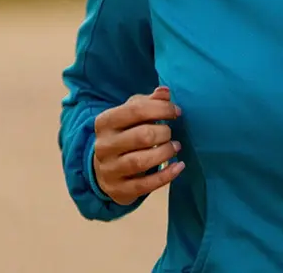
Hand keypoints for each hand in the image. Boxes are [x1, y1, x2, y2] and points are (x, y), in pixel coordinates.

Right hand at [91, 86, 184, 204]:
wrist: (104, 170)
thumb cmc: (124, 135)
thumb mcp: (131, 115)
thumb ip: (148, 102)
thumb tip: (164, 92)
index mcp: (105, 122)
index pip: (135, 110)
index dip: (161, 109)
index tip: (177, 112)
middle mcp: (103, 146)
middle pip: (142, 136)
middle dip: (164, 133)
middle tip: (171, 133)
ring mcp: (109, 170)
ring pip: (141, 161)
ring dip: (165, 153)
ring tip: (175, 147)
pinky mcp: (118, 190)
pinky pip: (145, 185)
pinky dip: (166, 176)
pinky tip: (179, 166)